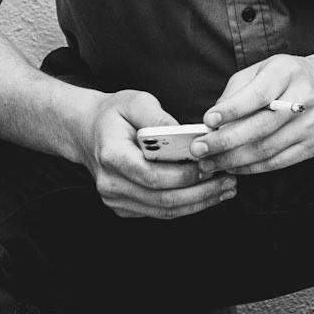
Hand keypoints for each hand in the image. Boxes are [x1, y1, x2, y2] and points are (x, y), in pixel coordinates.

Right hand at [71, 89, 237, 219]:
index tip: (210, 166)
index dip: (185, 176)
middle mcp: (111, 184)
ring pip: (164, 210)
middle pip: (163, 198)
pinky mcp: (124, 207)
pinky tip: (206, 195)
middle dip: (201, 193)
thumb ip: (158, 116)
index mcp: (112, 156)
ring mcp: (116, 199)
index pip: (154, 176)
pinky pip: (159, 212)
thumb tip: (186, 134)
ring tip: (224, 190)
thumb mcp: (134, 101)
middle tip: (228, 182)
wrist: (85, 130)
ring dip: (198, 203)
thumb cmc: (113, 114)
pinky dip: (185, 206)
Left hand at [192, 55, 313, 174]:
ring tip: (209, 162)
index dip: (232, 110)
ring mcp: (312, 125)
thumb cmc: (284, 78)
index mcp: (287, 72)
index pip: (258, 94)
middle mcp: (305, 98)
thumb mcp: (259, 71)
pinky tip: (232, 166)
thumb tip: (212, 121)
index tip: (207, 121)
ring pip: (267, 149)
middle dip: (226, 141)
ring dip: (233, 159)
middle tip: (199, 149)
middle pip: (262, 126)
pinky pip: (277, 162)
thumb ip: (235, 92)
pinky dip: (251, 168)